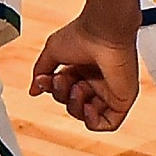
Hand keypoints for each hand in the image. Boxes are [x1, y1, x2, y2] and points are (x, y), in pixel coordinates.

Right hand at [29, 14, 138, 131]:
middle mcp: (95, 80)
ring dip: (76, 107)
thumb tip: (33, 90)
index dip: (52, 88)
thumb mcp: (52, 51)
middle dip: (62, 95)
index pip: (62, 89)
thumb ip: (41, 70)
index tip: (44, 80)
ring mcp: (109, 91)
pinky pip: (107, 123)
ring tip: (77, 89)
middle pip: (72, 103)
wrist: (103, 32)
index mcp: (81, 68)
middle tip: (62, 80)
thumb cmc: (82, 35)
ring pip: (86, 115)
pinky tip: (88, 108)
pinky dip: (93, 121)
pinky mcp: (121, 100)